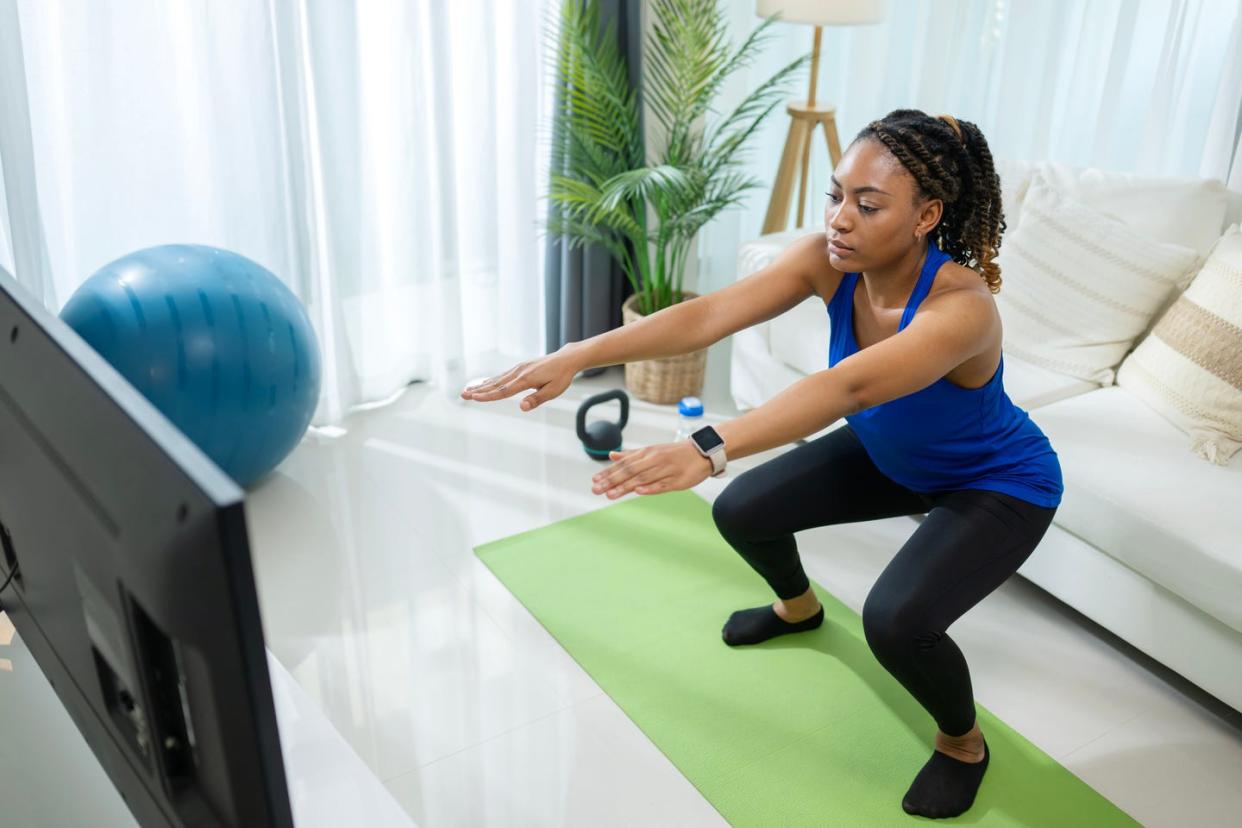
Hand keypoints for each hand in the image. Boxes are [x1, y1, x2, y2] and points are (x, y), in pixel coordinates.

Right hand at [460, 349, 579, 410]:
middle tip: (462, 394)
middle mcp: (519, 372)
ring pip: (496, 379)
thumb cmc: (561, 377)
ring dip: (480, 385)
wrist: (565, 359)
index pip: (503, 390)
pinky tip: (482, 384)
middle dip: (478, 390)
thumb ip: (536, 399)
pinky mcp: (519, 368)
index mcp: (526, 379)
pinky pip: (501, 376)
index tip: (474, 398)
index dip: (488, 396)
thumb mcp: (553, 391)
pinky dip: (490, 381)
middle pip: (495, 384)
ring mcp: (518, 369)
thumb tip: (522, 407)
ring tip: (466, 390)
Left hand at [591, 441, 713, 498]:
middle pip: (630, 471)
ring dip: (625, 487)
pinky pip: (662, 484)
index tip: (594, 480)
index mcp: (646, 453)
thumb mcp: (651, 451)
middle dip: (611, 481)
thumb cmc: (674, 453)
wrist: (701, 452)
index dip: (608, 472)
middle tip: (596, 490)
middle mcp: (654, 460)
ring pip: (642, 479)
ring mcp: (665, 470)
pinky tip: (639, 491)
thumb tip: (611, 455)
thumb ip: (631, 455)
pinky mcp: (677, 480)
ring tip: (611, 494)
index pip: (623, 464)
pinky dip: (650, 488)